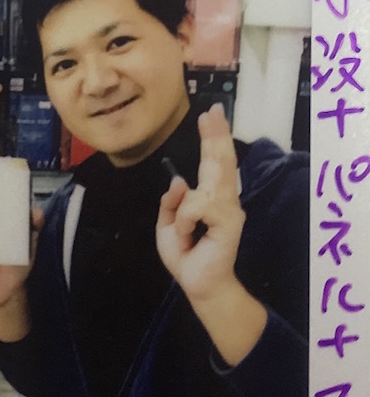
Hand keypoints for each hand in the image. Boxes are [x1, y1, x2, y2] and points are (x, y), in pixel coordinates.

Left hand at [155, 104, 245, 302]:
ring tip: (184, 233)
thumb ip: (171, 202)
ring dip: (187, 207)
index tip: (211, 115)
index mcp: (210, 197)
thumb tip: (179, 181)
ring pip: (209, 184)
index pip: (213, 162)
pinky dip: (185, 221)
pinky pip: (198, 206)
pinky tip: (187, 237)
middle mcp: (224, 198)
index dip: (213, 137)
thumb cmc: (186, 256)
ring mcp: (230, 209)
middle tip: (213, 112)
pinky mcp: (229, 222)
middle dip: (216, 135)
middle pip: (221, 161)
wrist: (197, 284)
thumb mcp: (166, 226)